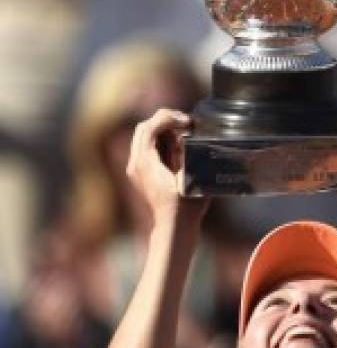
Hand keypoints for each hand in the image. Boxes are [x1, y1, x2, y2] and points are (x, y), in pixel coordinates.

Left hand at [126, 109, 209, 229]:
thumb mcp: (190, 177)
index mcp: (145, 164)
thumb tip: (183, 136)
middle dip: (165, 120)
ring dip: (163, 130)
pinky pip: (147, 147)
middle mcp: (135, 164)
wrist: (174, 228)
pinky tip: (178, 146)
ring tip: (185, 133)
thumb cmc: (186, 206)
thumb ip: (185, 153)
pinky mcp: (140, 173)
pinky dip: (161, 140)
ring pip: (144, 136)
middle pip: (143, 128)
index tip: (187, 122)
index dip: (169, 119)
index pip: (149, 128)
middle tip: (186, 123)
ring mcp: (135, 169)